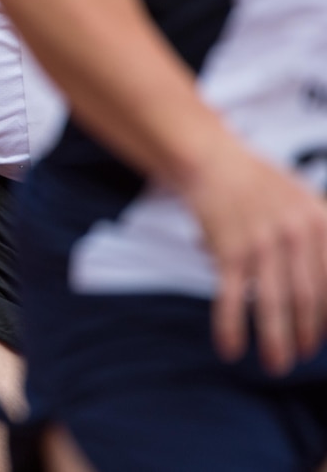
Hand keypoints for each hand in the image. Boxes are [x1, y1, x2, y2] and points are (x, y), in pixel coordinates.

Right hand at [187, 138, 326, 375]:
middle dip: (306, 334)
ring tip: (275, 365)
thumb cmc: (259, 185)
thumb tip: (322, 285)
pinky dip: (230, 326)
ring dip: (276, 340)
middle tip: (300, 358)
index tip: (319, 338)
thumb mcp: (304, 201)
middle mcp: (295, 233)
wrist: (212, 162)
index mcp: (320, 222)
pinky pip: (230, 296)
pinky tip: (229, 348)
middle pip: (307, 297)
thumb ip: (321, 235)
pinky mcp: (227, 249)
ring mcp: (260, 242)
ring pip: (273, 302)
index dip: (326, 316)